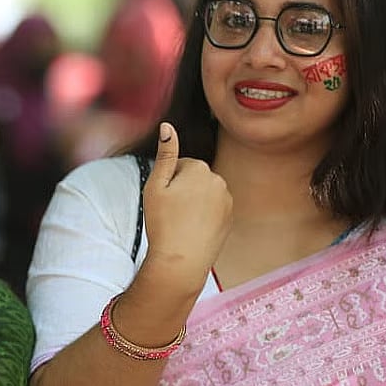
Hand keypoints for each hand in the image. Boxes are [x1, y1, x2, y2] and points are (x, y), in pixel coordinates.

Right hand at [140, 122, 231, 292]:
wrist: (182, 260)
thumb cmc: (163, 223)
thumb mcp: (155, 186)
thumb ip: (165, 154)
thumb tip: (167, 126)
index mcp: (200, 169)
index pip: (179, 166)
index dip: (167, 183)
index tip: (163, 200)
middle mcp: (218, 180)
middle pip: (193, 179)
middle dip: (182, 191)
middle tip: (170, 213)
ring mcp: (227, 200)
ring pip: (203, 194)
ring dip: (193, 203)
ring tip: (181, 223)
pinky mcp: (230, 217)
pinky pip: (213, 209)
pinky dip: (203, 217)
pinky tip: (192, 230)